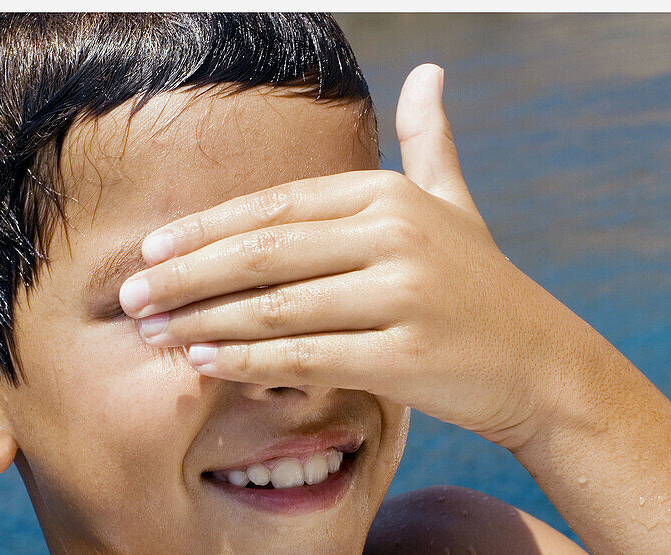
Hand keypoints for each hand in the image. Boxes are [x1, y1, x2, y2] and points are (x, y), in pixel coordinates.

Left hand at [119, 64, 590, 445]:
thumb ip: (431, 142)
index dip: (204, 230)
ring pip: (275, 307)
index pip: (274, 207)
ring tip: (153, 334)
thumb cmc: (481, 285)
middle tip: (129, 296)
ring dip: (202, 321)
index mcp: (389, 195)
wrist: (540, 363)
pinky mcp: (406, 356)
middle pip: (262, 253)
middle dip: (184, 276)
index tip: (150, 250)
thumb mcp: (455, 203)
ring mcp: (402, 295)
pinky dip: (247, 362)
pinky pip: (305, 357)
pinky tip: (204, 365)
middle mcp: (394, 236)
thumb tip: (429, 72)